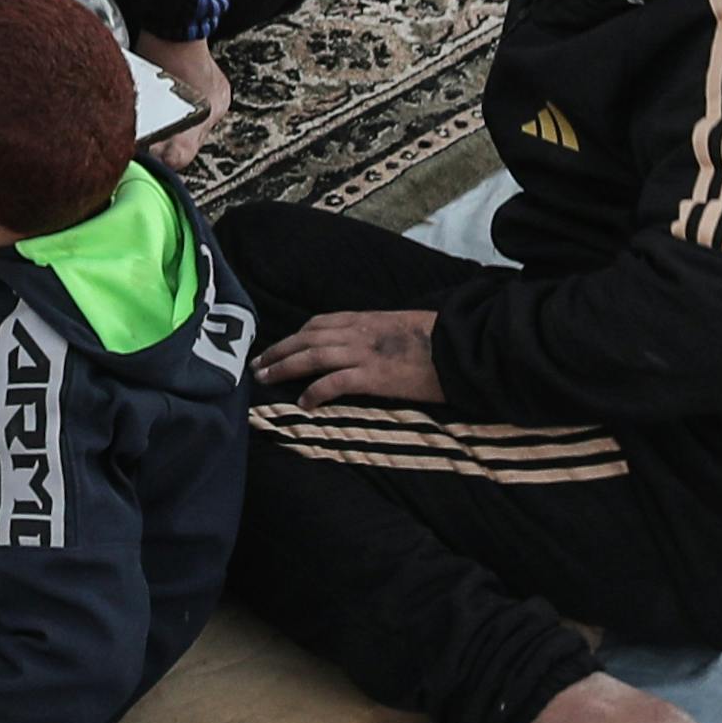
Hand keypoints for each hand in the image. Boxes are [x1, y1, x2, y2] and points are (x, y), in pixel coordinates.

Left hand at [261, 306, 442, 404]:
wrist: (463, 347)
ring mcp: (364, 353)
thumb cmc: (438, 339)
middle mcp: (359, 332)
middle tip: (258, 365)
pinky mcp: (374, 376)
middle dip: (278, 350)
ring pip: (312, 356)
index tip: (279, 347)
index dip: (295, 336)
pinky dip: (316, 391)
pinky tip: (304, 403)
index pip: (319, 323)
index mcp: (365, 319)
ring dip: (284, 367)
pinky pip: (335, 382)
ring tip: (266, 379)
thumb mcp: (401, 327)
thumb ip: (378, 333)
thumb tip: (366, 345)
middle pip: (307, 338)